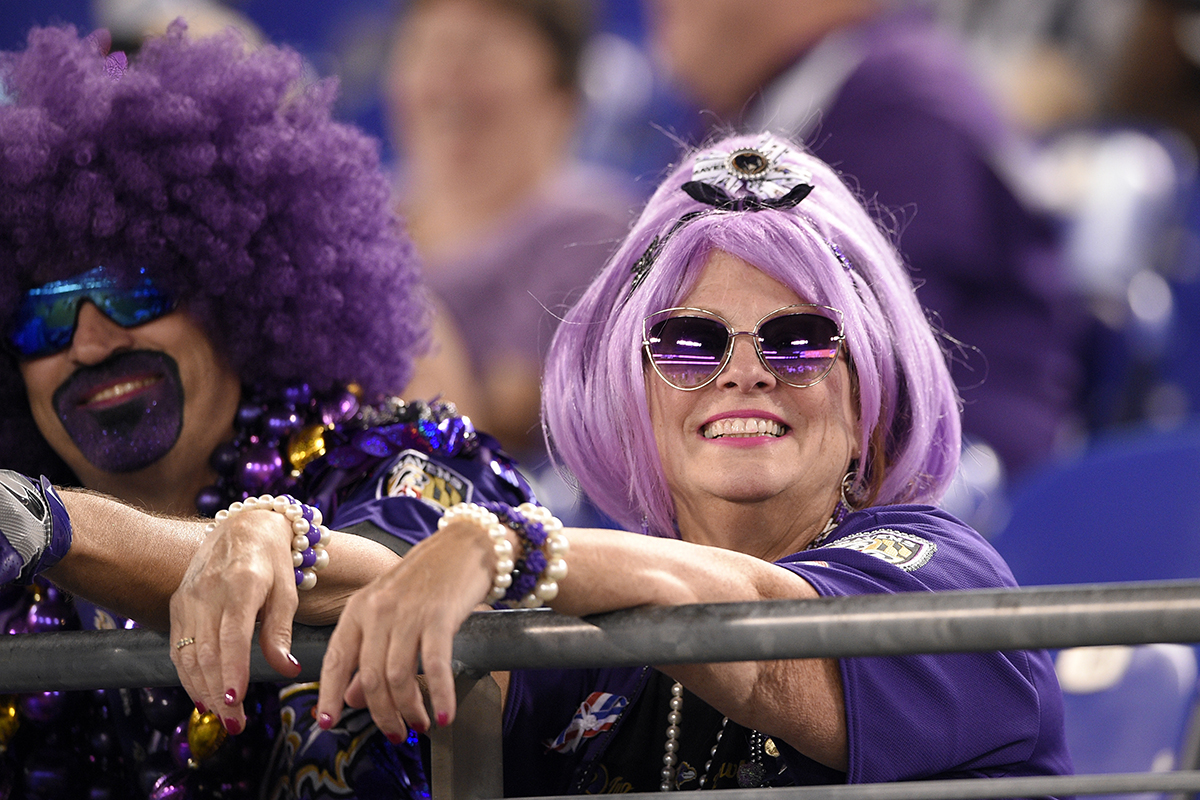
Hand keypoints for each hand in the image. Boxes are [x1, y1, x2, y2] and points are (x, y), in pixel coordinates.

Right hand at [169, 508, 302, 732]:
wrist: (242, 526)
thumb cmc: (273, 560)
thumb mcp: (287, 590)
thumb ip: (280, 631)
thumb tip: (286, 670)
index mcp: (242, 584)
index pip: (232, 636)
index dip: (232, 671)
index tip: (235, 700)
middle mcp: (208, 592)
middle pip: (207, 652)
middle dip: (218, 693)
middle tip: (234, 724)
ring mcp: (188, 598)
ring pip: (187, 654)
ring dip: (201, 691)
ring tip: (221, 717)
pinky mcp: (178, 604)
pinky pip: (178, 647)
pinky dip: (187, 675)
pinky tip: (202, 696)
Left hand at [314, 519, 494, 740]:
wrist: (465, 544)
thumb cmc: (427, 578)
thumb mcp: (389, 610)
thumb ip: (368, 652)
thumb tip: (352, 697)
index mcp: (359, 608)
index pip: (336, 659)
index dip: (329, 694)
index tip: (328, 723)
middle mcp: (378, 610)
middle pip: (370, 677)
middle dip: (383, 714)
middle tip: (396, 735)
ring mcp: (408, 612)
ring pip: (398, 676)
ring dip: (409, 710)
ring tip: (421, 725)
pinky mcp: (440, 615)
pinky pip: (435, 665)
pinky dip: (440, 695)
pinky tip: (445, 714)